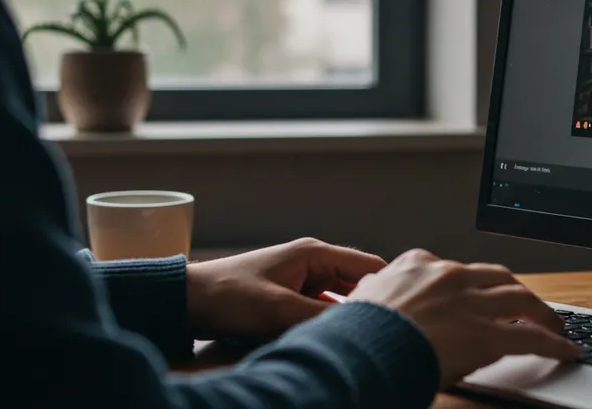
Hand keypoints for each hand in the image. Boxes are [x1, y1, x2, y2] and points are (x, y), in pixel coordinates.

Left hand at [186, 238, 385, 338]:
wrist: (187, 300)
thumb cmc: (230, 297)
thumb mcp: (278, 311)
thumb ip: (319, 318)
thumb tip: (355, 329)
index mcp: (316, 254)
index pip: (370, 266)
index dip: (390, 288)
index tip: (404, 313)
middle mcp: (314, 262)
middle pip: (359, 283)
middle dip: (372, 304)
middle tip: (387, 330)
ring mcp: (303, 280)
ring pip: (342, 299)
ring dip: (350, 316)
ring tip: (365, 336)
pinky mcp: (291, 296)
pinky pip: (323, 309)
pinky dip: (330, 322)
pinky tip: (335, 338)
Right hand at [348, 249, 578, 387]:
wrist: (361, 350)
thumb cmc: (357, 334)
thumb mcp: (362, 300)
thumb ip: (376, 291)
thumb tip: (371, 290)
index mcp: (419, 265)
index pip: (458, 270)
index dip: (474, 283)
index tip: (481, 292)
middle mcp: (451, 277)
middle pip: (499, 277)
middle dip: (517, 291)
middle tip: (528, 305)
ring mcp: (472, 303)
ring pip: (522, 300)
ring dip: (543, 313)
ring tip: (554, 325)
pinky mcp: (488, 334)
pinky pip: (531, 337)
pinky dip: (553, 344)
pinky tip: (565, 351)